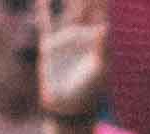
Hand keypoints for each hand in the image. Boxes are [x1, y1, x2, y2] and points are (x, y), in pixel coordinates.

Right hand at [36, 0, 106, 118]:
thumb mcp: (100, 70)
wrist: (69, 108)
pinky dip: (44, 9)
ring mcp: (67, 38)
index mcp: (100, 37)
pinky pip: (46, 22)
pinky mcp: (50, 46)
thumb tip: (105, 28)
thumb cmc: (90, 92)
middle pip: (85, 4)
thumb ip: (102, 48)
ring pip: (67, 9)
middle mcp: (84, 34)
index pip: (103, 9)